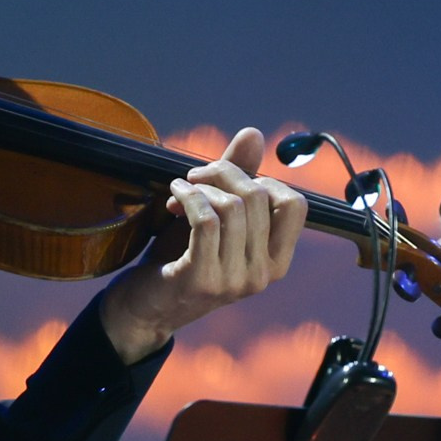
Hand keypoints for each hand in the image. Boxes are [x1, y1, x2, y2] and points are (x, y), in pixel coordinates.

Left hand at [101, 126, 305, 362]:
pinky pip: (205, 220)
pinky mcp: (201, 278)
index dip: (263, 180)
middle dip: (222, 173)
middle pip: (258, 197)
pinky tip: (173, 198)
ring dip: (200, 187)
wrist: (144, 306)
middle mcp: (263, 275)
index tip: (229, 181)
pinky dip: (187, 198)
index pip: (295, 205)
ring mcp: (234, 280)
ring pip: (231, 207)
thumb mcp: (216, 218)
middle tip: (194, 177)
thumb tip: (254, 134)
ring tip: (180, 190)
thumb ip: (237, 178)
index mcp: (276, 261)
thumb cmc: (181, 258)